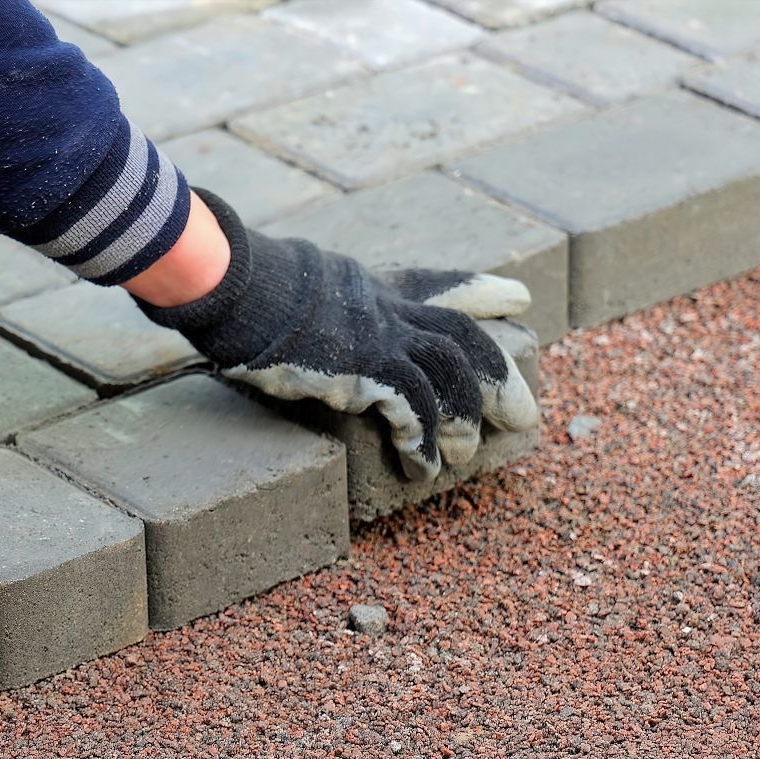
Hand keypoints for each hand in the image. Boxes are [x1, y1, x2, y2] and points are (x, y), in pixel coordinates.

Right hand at [140, 190, 538, 481]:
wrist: (234, 287)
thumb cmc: (240, 291)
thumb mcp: (284, 292)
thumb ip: (302, 310)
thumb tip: (280, 332)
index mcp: (369, 290)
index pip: (436, 286)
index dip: (480, 291)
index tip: (518, 300)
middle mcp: (382, 310)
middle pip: (462, 336)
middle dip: (500, 376)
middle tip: (525, 416)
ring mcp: (376, 337)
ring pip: (449, 374)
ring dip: (463, 420)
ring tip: (463, 458)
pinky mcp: (361, 368)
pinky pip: (412, 409)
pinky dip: (422, 443)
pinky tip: (421, 470)